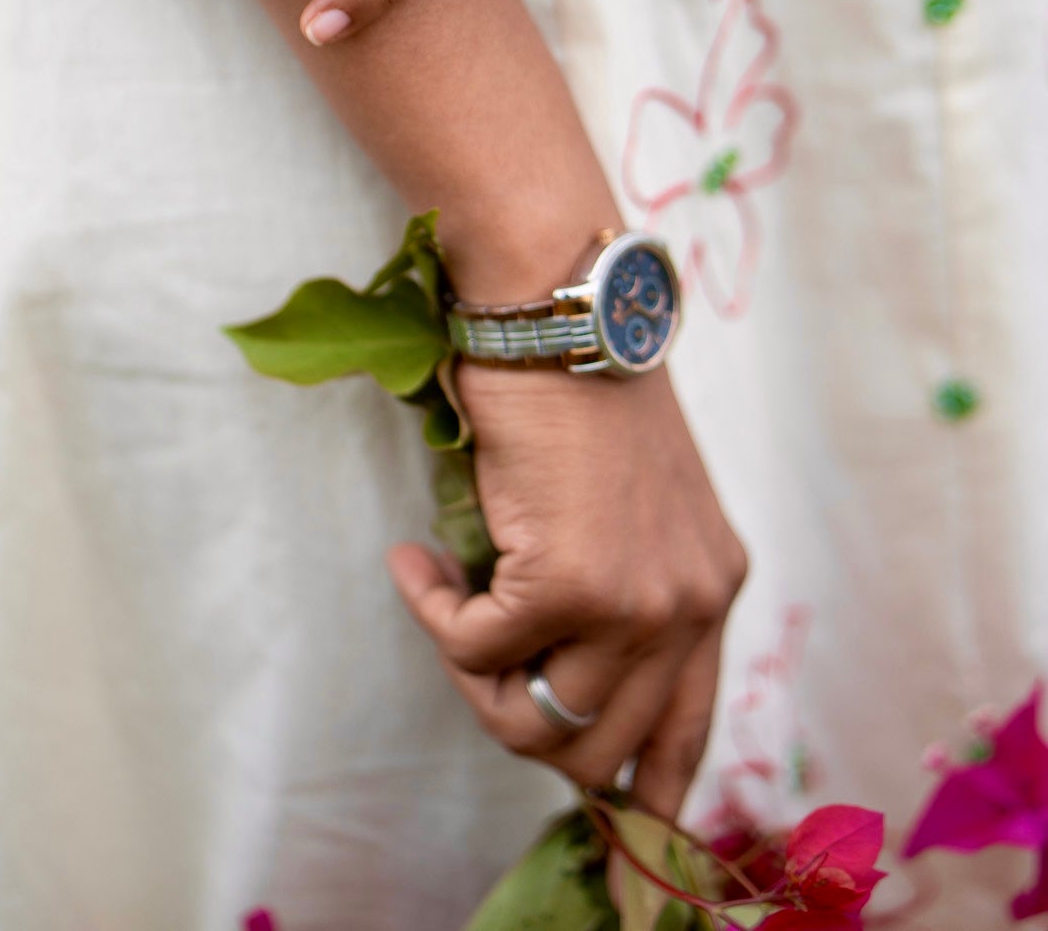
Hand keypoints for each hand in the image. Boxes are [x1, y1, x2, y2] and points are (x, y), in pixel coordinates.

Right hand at [387, 365, 746, 817]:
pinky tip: (420, 564)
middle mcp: (689, 605)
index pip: (691, 736)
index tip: (609, 820)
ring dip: (472, 676)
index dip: (645, 794)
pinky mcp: (568, 583)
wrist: (555, 311)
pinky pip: (477, 651)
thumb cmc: (574, 388)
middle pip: (601, 751)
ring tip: (443, 601)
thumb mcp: (627, 504)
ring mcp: (635, 601)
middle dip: (519, 724)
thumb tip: (554, 684)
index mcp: (712, 585)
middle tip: (472, 659)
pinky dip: (435, 615)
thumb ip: (619, 588)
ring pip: (535, 721)